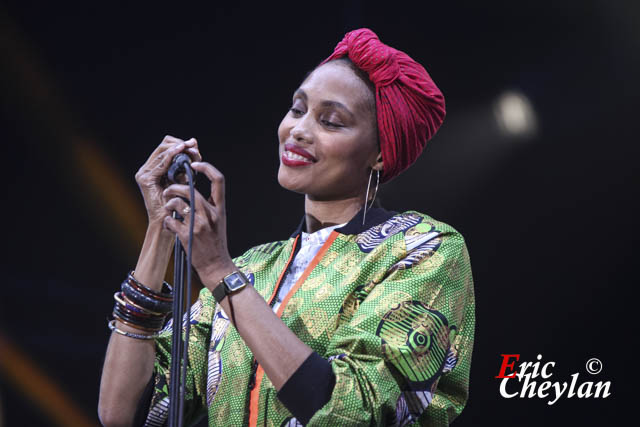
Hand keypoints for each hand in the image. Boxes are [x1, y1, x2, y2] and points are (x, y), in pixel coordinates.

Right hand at [135, 135, 201, 229]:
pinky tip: (181, 151)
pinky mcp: (145, 179)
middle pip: (163, 145)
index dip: (180, 144)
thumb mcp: (184, 180)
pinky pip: (161, 163)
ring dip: (178, 149)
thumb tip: (194, 147)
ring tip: (191, 149)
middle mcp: (146, 169)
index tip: (194, 145)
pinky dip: (171, 155)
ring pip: (162, 151)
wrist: (169, 224)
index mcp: (154, 168)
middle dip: (180, 144)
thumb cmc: (178, 206)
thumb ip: (186, 165)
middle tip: (194, 147)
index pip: (166, 147)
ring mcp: (144, 174)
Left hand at [161, 162, 234, 286]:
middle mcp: (211, 214)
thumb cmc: (215, 243)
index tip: (195, 165)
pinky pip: (171, 221)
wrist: (217, 266)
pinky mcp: (188, 236)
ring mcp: (199, 225)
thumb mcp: (218, 221)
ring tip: (167, 208)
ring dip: (169, 203)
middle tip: (168, 191)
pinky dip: (168, 221)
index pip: (219, 180)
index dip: (206, 168)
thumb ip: (209, 206)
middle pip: (190, 190)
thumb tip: (192, 191)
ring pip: (178, 203)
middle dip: (175, 187)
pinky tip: (170, 226)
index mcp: (220, 209)